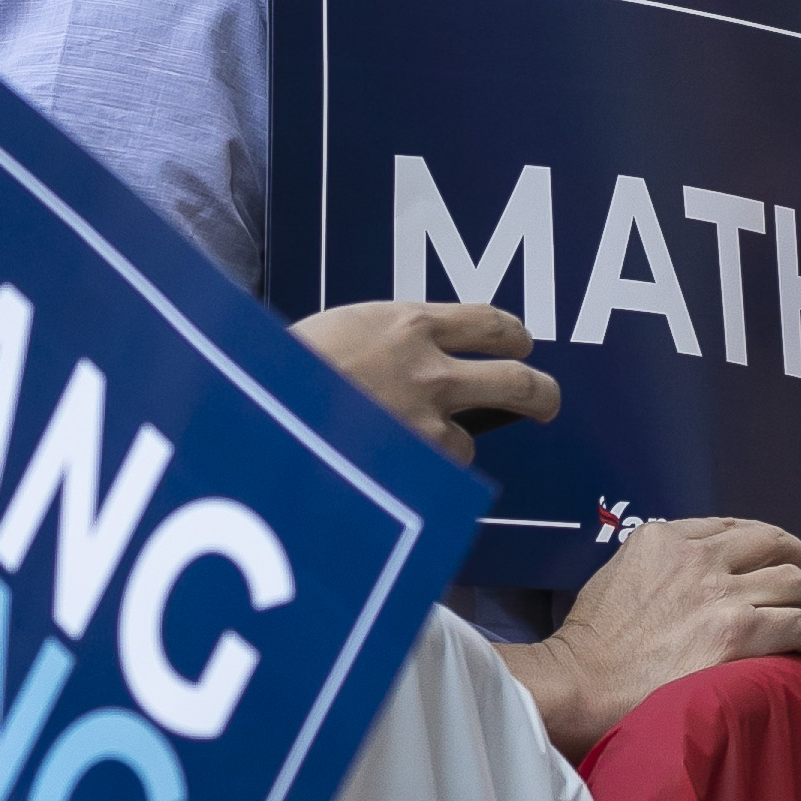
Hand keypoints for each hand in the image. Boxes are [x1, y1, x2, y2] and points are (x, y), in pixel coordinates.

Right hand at [294, 298, 559, 463]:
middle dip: (541, 395)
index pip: (489, 322)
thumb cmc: (283, 369)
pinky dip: (420, 478)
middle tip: (544, 402)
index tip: (518, 344)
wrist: (256, 409)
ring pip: (468, 441)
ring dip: (449, 447)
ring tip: (416, 452)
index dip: (513, 335)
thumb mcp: (341, 330)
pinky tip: (392, 473)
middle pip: (519, 381)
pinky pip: (432, 479)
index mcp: (409, 324)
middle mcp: (429, 370)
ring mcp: (425, 424)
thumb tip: (418, 357)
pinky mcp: (410, 468)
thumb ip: (387, 341)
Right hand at [502, 516, 800, 752]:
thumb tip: (687, 582)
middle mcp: (696, 556)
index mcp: (664, 538)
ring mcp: (719, 592)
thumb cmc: (588, 646)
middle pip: (775, 543)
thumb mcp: (616, 577)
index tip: (781, 562)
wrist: (579, 685)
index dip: (768, 544)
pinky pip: (798, 624)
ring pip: (795, 582)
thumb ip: (656, 567)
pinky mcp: (737, 632)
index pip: (734, 528)